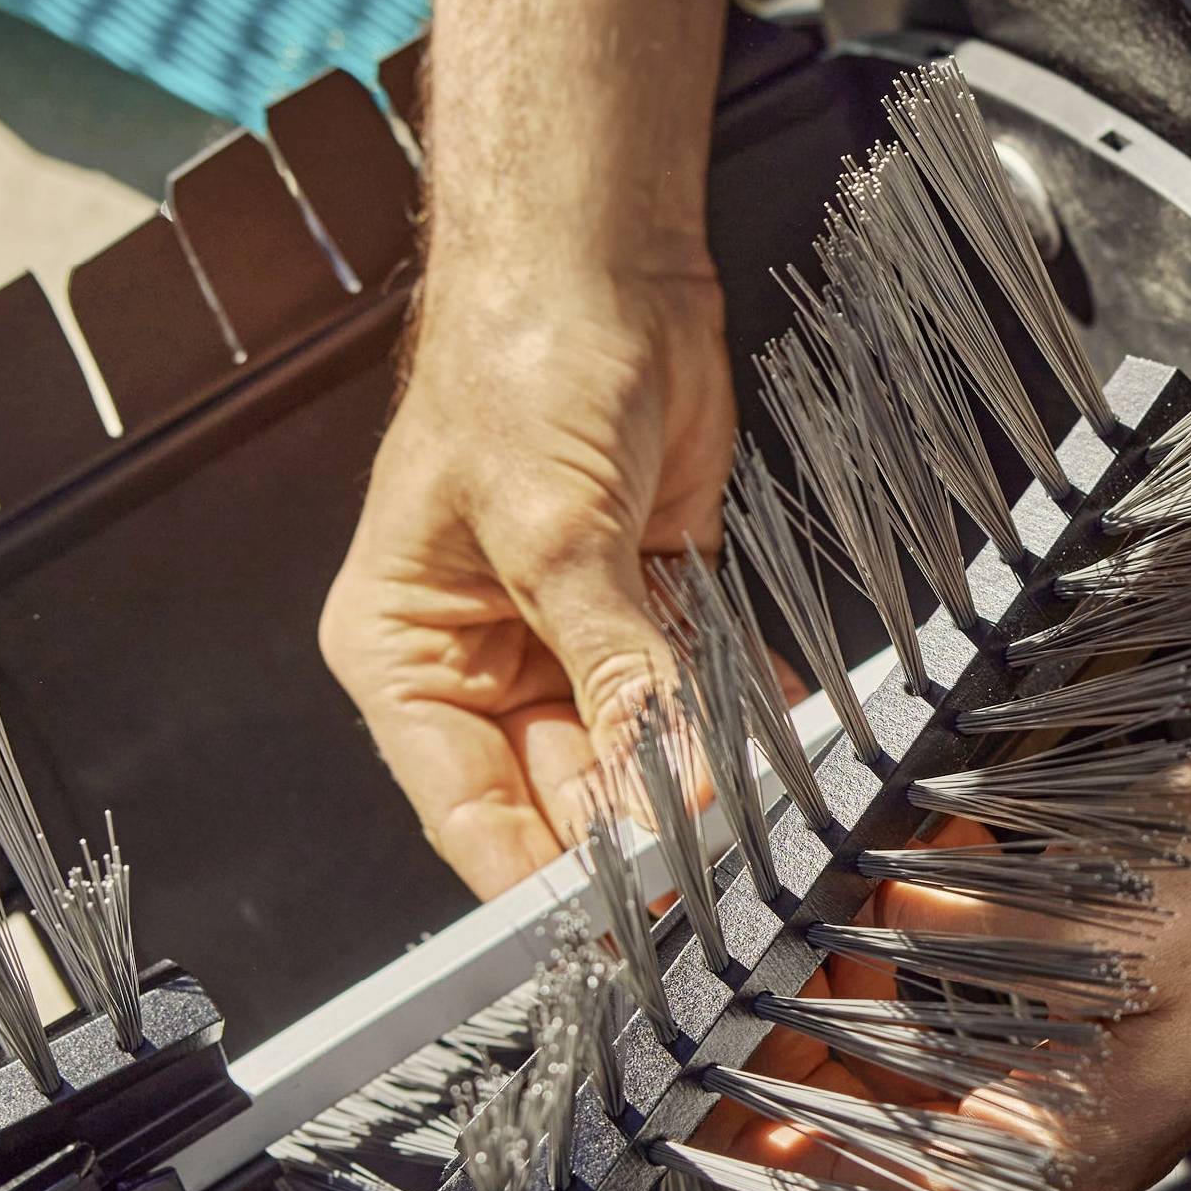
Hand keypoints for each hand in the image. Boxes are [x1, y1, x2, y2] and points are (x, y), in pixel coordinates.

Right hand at [320, 262, 737, 898]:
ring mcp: (572, 638)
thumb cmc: (516, 362)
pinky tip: (783, 762)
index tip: (617, 929)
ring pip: (640, 754)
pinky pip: (695, 694)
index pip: (468, 810)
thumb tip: (658, 783)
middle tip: (718, 880)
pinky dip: (737, 726)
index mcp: (407, 653)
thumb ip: (611, 664)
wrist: (597, 260)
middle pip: (565, 796)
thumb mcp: (552, 529)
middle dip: (640, 836)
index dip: (540, 879)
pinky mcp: (651, 605)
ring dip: (697, 787)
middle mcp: (484, 662)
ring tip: (760, 828)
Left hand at [708, 708, 1190, 1190]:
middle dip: (823, 1031)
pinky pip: (1004, 985)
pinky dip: (955, 934)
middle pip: (910, 1102)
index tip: (701, 1105)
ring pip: (951, 1038)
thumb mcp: (1096, 905)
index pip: (892, 1170)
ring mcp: (1110, 1062)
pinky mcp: (1127, 999)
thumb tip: (859, 912)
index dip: (787, 1136)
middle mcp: (1087, 1121)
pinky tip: (929, 867)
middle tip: (746, 969)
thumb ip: (960, 925)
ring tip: (817, 911)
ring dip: (884, 975)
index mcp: (1078, 1139)